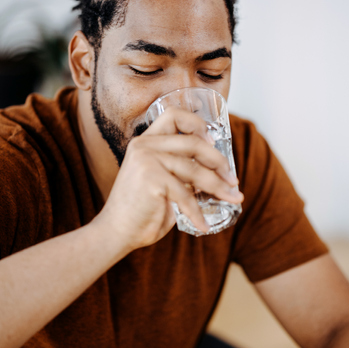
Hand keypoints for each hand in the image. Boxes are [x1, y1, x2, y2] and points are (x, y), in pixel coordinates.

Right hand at [93, 107, 243, 250]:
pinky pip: (186, 195)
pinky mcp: (151, 179)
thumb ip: (182, 171)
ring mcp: (146, 160)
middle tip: (233, 179)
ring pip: (195, 170)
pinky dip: (197, 212)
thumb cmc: (141, 210)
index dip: (197, 124)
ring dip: (218, 187)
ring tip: (233, 199)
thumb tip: (218, 172)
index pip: (174, 115)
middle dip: (219, 161)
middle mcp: (144, 145)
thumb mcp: (164, 183)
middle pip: (193, 142)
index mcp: (146, 142)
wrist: (115, 233)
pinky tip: (203, 225)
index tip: (212, 142)